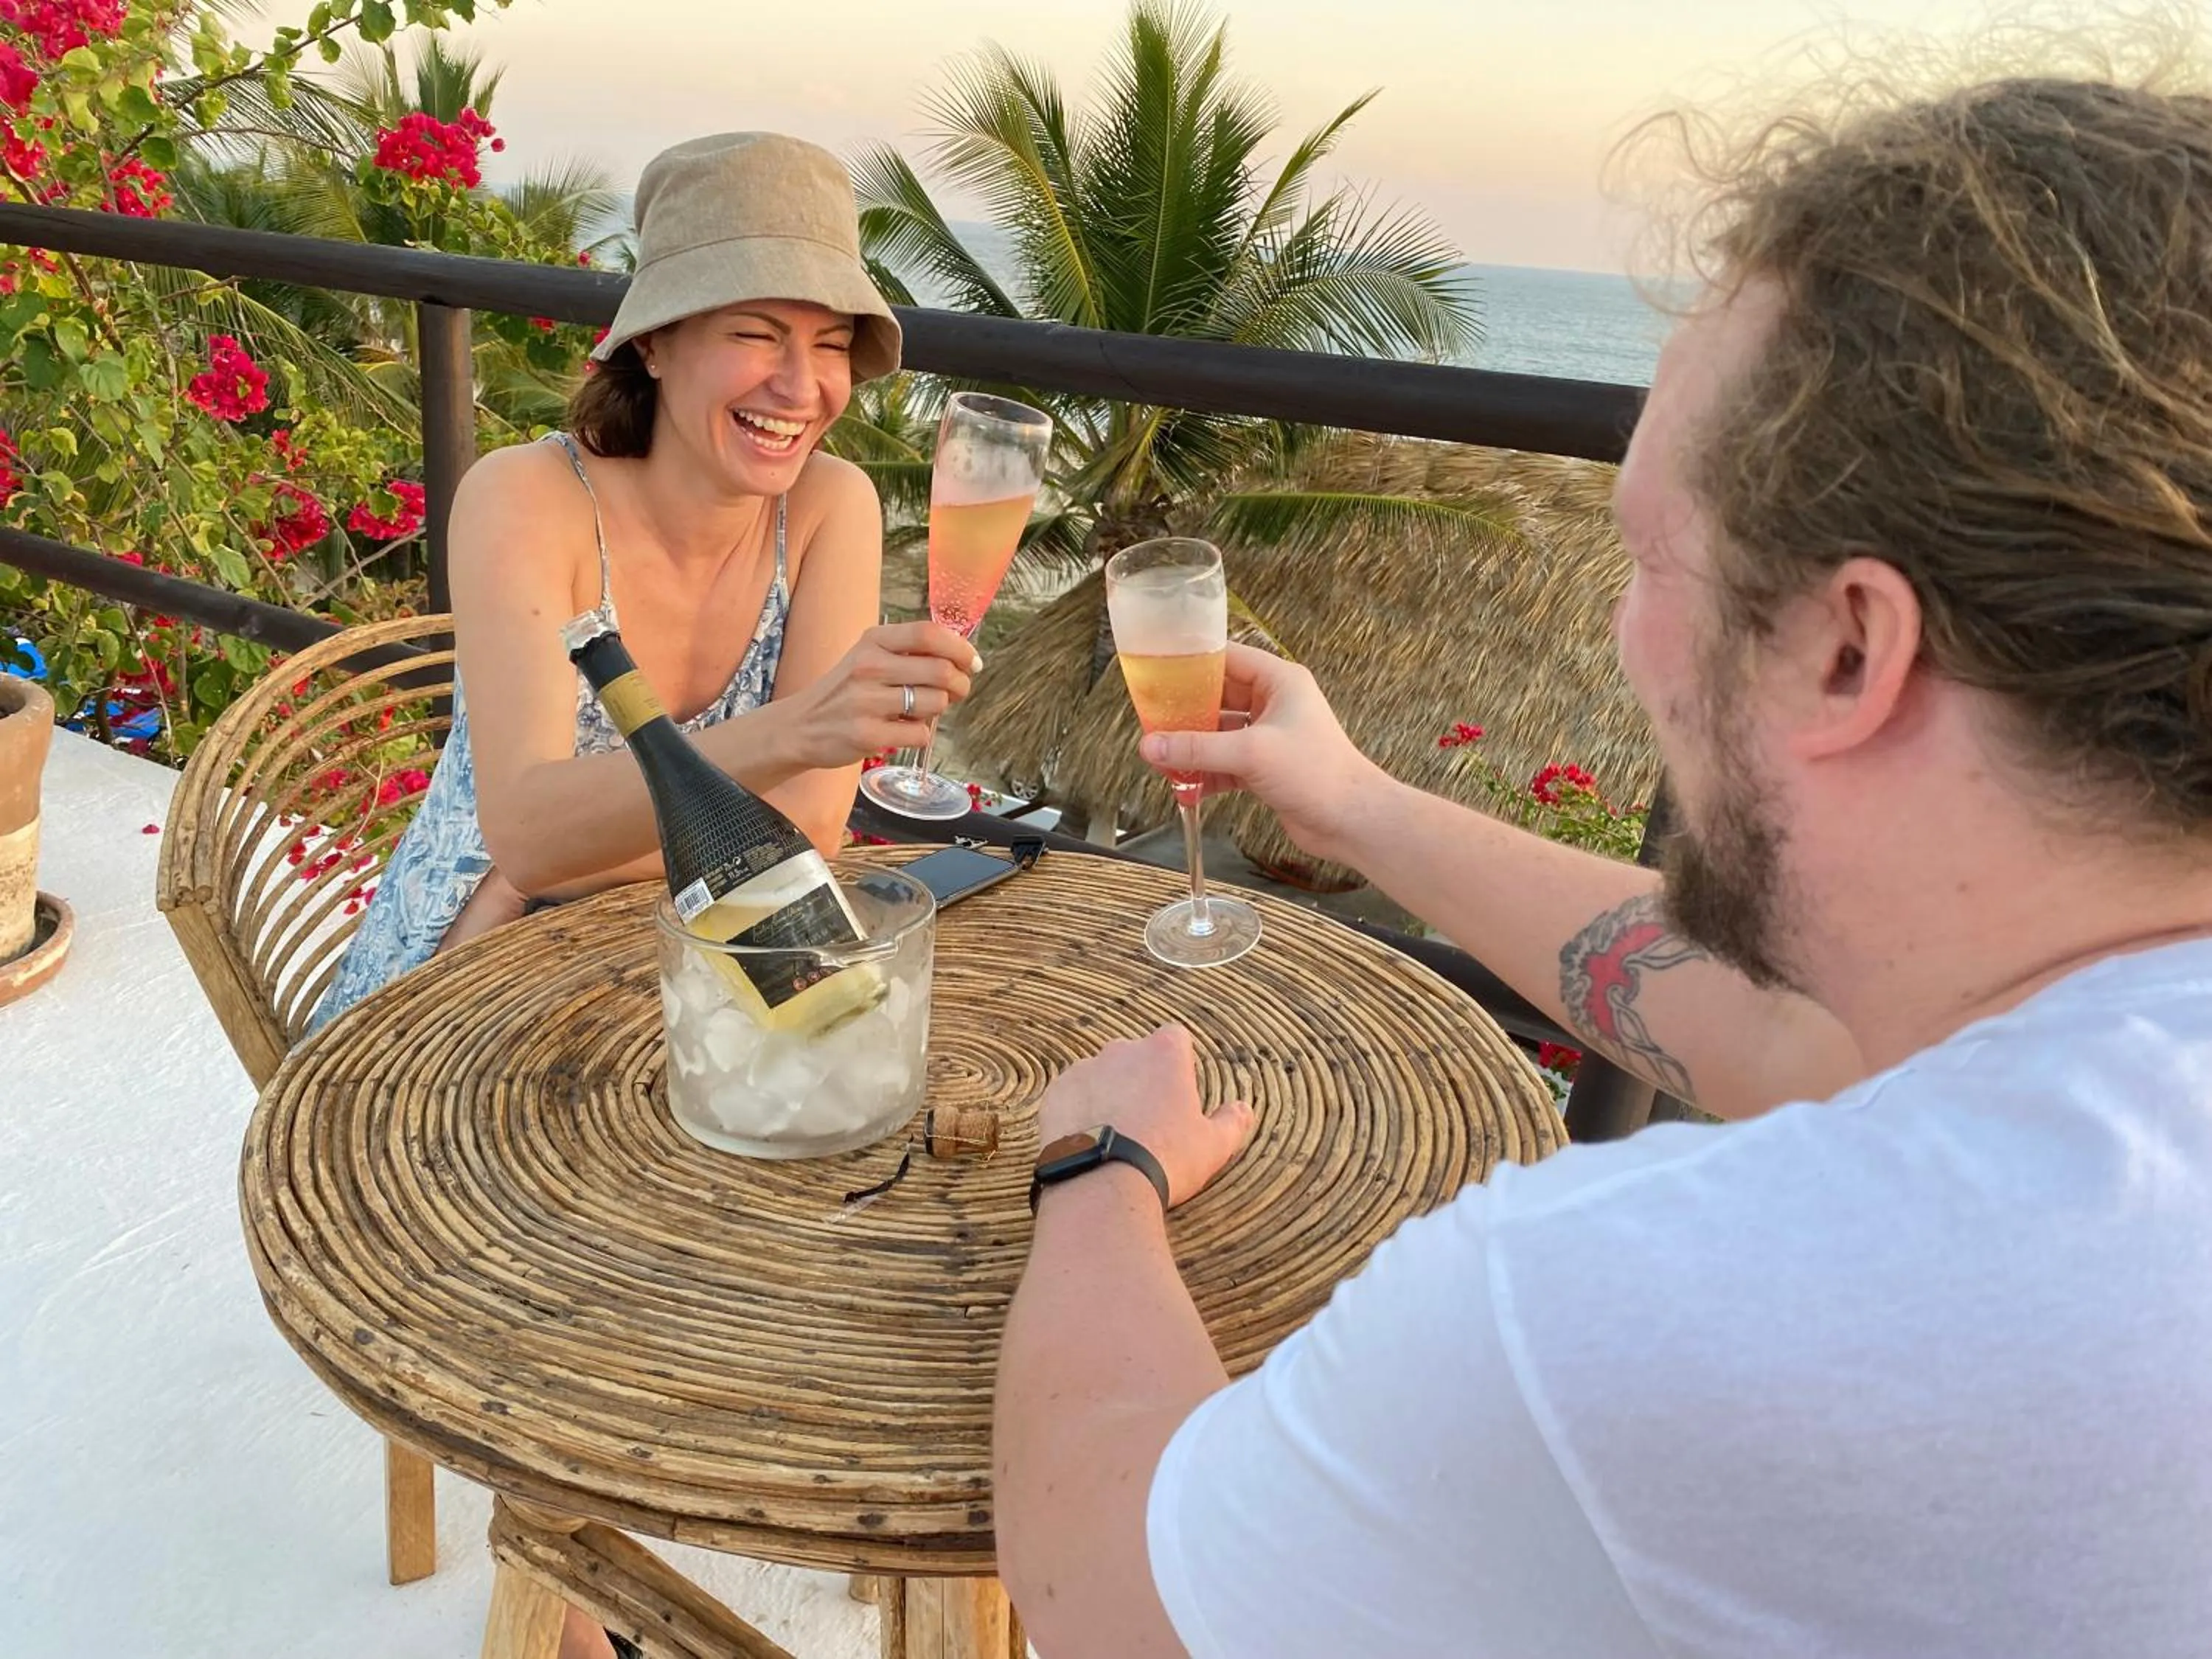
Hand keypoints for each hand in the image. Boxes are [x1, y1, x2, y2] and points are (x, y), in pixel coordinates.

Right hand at [786, 620, 980, 768]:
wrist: (800, 726)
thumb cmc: (845, 691)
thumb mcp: (868, 657)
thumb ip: (909, 652)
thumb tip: (962, 657)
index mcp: (873, 641)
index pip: (928, 634)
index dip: (960, 648)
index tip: (972, 662)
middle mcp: (869, 667)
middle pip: (941, 671)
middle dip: (961, 684)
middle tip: (957, 691)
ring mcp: (867, 702)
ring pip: (935, 703)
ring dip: (938, 710)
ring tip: (920, 711)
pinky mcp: (867, 735)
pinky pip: (920, 734)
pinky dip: (920, 735)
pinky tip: (902, 731)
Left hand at [1035, 1026, 1255, 1208]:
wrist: (1103, 1183)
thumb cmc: (1166, 1159)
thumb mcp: (1213, 1145)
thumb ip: (1232, 1122)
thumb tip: (1244, 1109)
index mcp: (1164, 1053)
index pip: (1175, 1038)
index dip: (1179, 1064)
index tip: (1178, 1093)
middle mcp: (1122, 1050)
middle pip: (1135, 1055)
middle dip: (1141, 1079)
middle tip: (1147, 1122)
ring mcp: (1084, 1069)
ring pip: (1101, 1075)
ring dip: (1108, 1094)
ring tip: (1115, 1136)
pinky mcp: (1056, 1093)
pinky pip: (1071, 1095)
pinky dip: (1079, 1111)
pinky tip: (1088, 1141)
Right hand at [1137, 644, 1389, 866]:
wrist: (1351, 821)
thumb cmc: (1319, 774)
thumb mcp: (1250, 754)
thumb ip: (1198, 748)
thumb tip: (1152, 745)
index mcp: (1279, 682)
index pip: (1227, 658)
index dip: (1192, 664)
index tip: (1158, 671)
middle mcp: (1274, 704)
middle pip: (1218, 697)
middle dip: (1186, 712)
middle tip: (1153, 720)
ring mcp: (1269, 737)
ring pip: (1219, 734)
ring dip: (1193, 747)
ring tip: (1160, 757)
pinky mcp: (1266, 768)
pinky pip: (1226, 763)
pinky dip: (1206, 773)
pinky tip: (1185, 785)